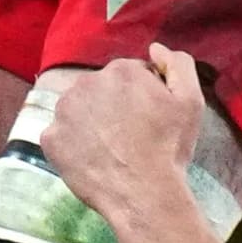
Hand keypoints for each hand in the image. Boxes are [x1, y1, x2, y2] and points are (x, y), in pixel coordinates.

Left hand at [40, 47, 209, 224]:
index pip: (130, 75)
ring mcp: (64, 111)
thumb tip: (155, 49)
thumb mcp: (191, 100)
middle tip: (131, 135)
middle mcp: (87, 83)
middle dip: (114, 106)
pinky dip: (73, 144)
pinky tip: (92, 158)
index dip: (142, 97)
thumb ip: (178, 64)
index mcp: (121, 70)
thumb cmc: (169, 147)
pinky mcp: (50, 138)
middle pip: (102, 89)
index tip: (149, 119)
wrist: (143, 193)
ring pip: (79, 110)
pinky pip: (62, 135)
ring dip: (91, 122)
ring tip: (111, 148)